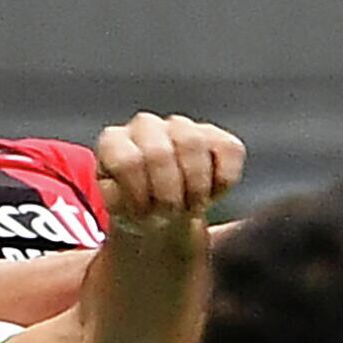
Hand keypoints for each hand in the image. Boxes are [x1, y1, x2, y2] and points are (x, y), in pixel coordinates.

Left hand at [95, 113, 244, 226]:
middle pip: (159, 153)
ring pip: (193, 144)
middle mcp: (145, 126)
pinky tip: (210, 194)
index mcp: (113, 141)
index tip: (143, 215)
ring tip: (189, 208)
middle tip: (169, 216)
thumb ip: (117, 200)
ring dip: (194, 188)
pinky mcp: (218, 137)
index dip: (139, 195)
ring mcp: (182, 127)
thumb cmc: (138, 210)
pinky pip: (229, 150)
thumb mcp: (119, 212)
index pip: (127, 161)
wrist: (164, 214)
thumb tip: (121, 194)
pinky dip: (222, 182)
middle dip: (167, 195)